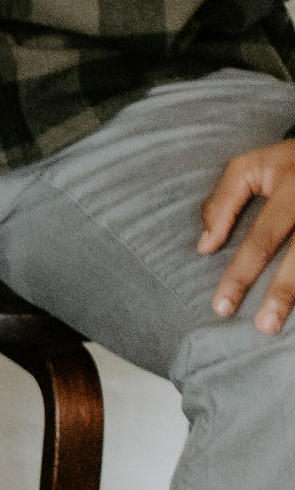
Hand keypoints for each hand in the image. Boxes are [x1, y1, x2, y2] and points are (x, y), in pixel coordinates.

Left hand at [197, 138, 294, 332]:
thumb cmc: (287, 163)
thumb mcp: (251, 168)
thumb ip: (223, 202)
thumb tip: (204, 246)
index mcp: (291, 189)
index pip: (262, 239)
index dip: (241, 274)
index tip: (222, 306)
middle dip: (283, 294)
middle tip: (264, 326)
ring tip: (281, 323)